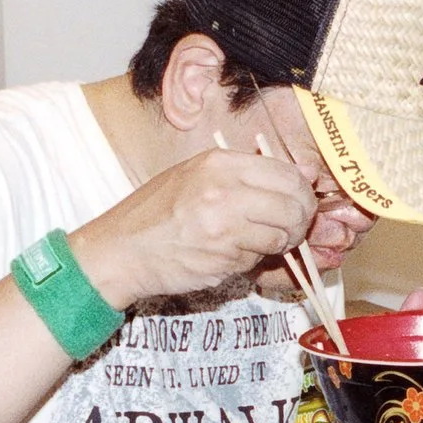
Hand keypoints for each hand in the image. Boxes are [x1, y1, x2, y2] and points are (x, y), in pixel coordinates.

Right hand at [71, 147, 315, 306]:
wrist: (121, 250)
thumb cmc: (156, 214)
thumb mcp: (196, 176)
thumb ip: (244, 176)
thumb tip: (301, 176)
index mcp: (219, 163)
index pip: (286, 173)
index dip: (301, 192)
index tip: (299, 203)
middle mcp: (224, 188)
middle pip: (293, 204)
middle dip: (299, 221)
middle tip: (292, 230)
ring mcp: (224, 224)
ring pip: (281, 234)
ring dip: (278, 244)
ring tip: (257, 243)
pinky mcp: (222, 256)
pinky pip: (257, 258)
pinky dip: (252, 259)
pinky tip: (230, 254)